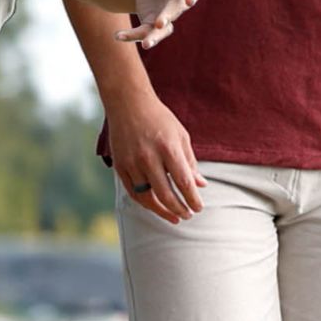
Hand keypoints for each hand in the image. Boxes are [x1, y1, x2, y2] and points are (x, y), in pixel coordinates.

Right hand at [109, 93, 205, 223]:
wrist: (128, 103)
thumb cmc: (159, 119)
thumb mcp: (180, 136)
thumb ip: (190, 162)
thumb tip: (200, 185)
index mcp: (168, 148)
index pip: (183, 182)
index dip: (192, 199)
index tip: (198, 208)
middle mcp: (148, 157)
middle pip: (165, 194)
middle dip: (179, 209)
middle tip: (188, 215)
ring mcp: (132, 163)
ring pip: (147, 197)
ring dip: (162, 211)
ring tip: (174, 217)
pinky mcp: (120, 166)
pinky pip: (133, 192)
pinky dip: (145, 203)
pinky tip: (156, 207)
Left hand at [116, 0, 199, 48]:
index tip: (190, 0)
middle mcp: (177, 5)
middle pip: (173, 13)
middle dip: (167, 18)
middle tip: (160, 24)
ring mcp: (165, 18)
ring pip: (161, 31)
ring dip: (153, 38)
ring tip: (145, 45)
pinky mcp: (151, 25)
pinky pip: (142, 33)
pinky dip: (131, 36)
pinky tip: (117, 35)